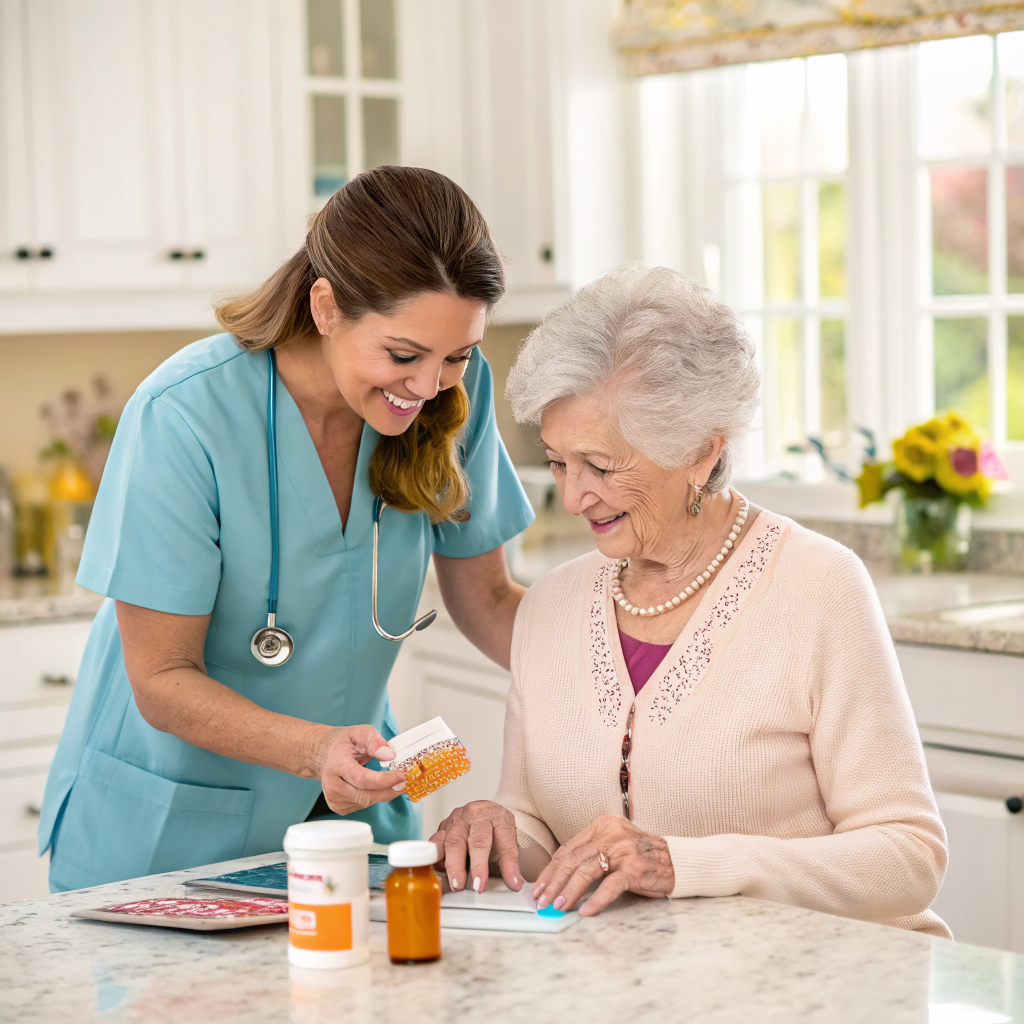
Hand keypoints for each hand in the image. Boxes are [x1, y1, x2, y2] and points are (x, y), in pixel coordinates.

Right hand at [312, 725, 406, 815]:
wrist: (323, 754)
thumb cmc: (342, 743)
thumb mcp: (359, 732)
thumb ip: (374, 741)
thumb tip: (389, 755)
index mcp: (336, 764)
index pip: (362, 778)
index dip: (385, 780)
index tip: (402, 774)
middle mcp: (332, 784)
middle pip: (365, 795)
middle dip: (389, 789)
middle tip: (404, 781)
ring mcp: (334, 798)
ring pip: (366, 802)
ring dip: (383, 793)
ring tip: (393, 781)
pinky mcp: (338, 806)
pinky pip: (362, 805)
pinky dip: (374, 797)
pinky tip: (376, 787)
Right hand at [427, 800, 521, 893]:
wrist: (484, 812)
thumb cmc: (495, 829)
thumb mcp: (508, 842)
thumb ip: (510, 863)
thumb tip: (516, 883)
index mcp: (497, 816)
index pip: (503, 842)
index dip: (503, 866)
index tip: (506, 884)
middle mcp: (475, 814)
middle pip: (475, 840)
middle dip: (476, 865)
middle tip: (477, 887)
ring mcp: (457, 819)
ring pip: (452, 841)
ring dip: (453, 865)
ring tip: (457, 884)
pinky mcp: (443, 827)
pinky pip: (436, 843)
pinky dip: (437, 858)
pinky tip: (442, 871)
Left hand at [533, 815, 673, 916]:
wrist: (677, 860)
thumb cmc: (642, 856)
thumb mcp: (614, 846)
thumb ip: (592, 854)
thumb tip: (561, 878)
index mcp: (602, 825)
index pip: (568, 849)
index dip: (551, 870)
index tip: (540, 887)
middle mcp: (610, 834)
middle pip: (573, 859)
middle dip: (554, 883)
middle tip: (542, 901)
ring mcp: (622, 850)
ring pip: (586, 871)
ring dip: (569, 892)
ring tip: (558, 907)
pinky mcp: (634, 868)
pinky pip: (610, 886)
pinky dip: (596, 900)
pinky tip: (585, 911)